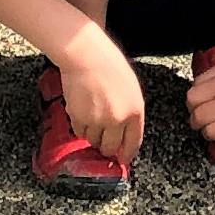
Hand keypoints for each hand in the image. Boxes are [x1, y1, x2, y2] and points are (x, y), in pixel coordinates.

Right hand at [57, 27, 146, 162]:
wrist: (86, 55)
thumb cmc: (108, 64)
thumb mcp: (130, 88)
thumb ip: (130, 111)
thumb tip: (124, 131)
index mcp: (135, 111)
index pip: (133, 142)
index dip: (127, 154)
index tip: (123, 159)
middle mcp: (118, 120)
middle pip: (111, 147)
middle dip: (108, 148)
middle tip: (103, 144)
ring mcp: (98, 120)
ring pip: (93, 141)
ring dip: (93, 136)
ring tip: (91, 120)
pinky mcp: (79, 118)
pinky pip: (79, 132)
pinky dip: (80, 127)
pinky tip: (81, 113)